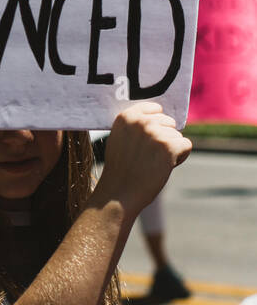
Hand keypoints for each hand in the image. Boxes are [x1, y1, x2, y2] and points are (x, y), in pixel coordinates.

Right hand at [95, 102, 190, 219]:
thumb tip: (160, 114)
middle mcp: (141, 121)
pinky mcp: (169, 145)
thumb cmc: (121, 170)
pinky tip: (162, 167)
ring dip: (170, 150)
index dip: (155, 127)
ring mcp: (155, 132)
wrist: (119, 195)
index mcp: (126, 116)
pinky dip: (178, 158)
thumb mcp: (121, 139)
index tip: (144, 143)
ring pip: (177, 135)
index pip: (156, 109)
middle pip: (169, 122)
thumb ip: (136, 125)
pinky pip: (186, 145)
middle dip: (163, 139)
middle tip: (146, 157)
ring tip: (151, 164)